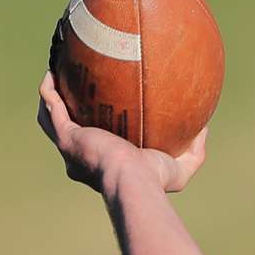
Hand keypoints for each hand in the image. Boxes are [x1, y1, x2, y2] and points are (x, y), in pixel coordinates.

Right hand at [37, 72, 206, 194]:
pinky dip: (49, 90)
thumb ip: (194, 150)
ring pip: (51, 118)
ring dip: (52, 97)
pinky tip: (52, 71)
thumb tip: (205, 127)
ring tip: (57, 74)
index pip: (98, 146)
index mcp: (104, 166)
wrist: (134, 182)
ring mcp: (71, 147)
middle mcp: (82, 158)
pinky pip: (51, 107)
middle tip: (76, 88)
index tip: (107, 111)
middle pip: (69, 130)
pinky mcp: (67, 137)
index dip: (99, 129)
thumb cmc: (155, 181)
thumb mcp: (182, 168)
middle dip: (69, 110)